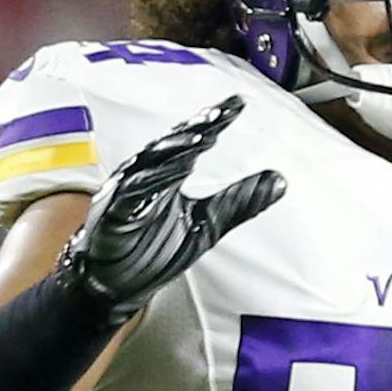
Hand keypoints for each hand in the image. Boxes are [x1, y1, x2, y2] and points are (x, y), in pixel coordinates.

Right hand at [64, 96, 284, 321]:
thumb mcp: (208, 225)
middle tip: (219, 114)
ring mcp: (126, 195)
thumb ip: (239, 202)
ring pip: (149, 165)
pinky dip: (146, 185)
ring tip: (199, 137)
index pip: (194, 140)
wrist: (116, 286)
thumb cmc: (153, 250)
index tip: (237, 104)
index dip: (214, 121)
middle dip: (194, 128)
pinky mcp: (111, 217)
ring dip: (174, 151)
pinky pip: (129, 197)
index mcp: (167, 175)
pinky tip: (167, 176)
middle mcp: (145, 177)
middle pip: (171, 146)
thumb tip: (280, 180)